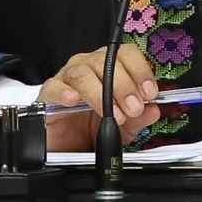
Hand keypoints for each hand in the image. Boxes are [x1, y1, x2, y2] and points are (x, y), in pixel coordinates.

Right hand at [39, 44, 161, 152]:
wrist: (66, 147)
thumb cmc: (93, 129)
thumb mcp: (124, 127)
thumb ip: (139, 118)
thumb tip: (153, 111)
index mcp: (109, 68)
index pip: (126, 54)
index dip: (140, 71)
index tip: (149, 92)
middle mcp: (88, 67)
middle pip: (105, 61)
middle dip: (124, 85)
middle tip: (133, 108)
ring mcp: (66, 78)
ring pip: (83, 73)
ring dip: (100, 93)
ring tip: (112, 115)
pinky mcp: (48, 93)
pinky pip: (54, 87)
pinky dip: (64, 92)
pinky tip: (74, 100)